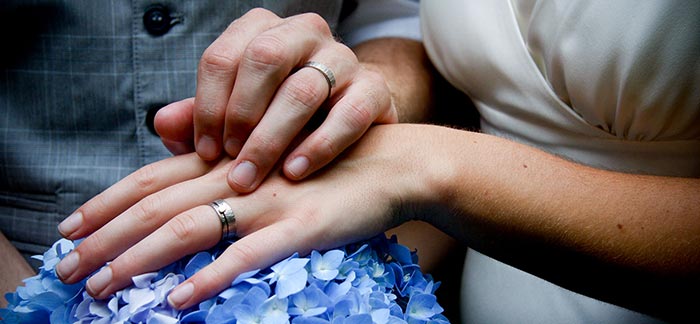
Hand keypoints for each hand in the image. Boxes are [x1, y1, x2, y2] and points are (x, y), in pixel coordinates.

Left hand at [55, 125, 424, 309]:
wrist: (391, 164)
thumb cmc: (328, 166)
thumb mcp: (273, 161)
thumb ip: (227, 169)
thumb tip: (184, 187)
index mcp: (229, 160)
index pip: (152, 178)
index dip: (106, 202)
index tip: (70, 227)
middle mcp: (240, 177)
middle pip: (157, 205)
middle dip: (106, 237)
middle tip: (68, 268)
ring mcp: (270, 202)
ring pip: (190, 228)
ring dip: (141, 258)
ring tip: (105, 287)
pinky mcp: (301, 227)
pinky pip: (249, 255)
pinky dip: (212, 276)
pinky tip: (181, 300)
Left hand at [154, 8, 397, 192]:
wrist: (350, 123)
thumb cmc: (282, 122)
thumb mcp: (237, 120)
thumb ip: (199, 120)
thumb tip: (163, 123)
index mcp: (262, 32)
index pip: (224, 57)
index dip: (207, 107)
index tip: (203, 151)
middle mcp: (303, 33)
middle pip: (265, 58)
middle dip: (241, 116)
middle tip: (229, 163)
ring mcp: (343, 57)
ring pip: (304, 89)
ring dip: (272, 139)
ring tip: (254, 178)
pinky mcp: (375, 88)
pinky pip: (348, 113)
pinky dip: (319, 146)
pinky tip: (296, 173)